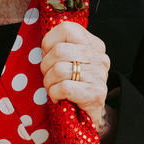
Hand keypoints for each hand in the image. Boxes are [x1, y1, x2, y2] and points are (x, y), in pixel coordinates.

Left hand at [39, 21, 113, 137]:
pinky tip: (58, 98)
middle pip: (59, 51)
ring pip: (59, 70)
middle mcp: (99, 57)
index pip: (66, 29)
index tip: (48, 56)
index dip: (49, 42)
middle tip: (49, 77)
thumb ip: (58, 48)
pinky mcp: (95, 93)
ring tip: (53, 88)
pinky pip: (64, 87)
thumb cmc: (73, 84)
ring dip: (49, 83)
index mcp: (92, 44)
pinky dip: (54, 94)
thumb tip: (43, 46)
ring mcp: (99, 75)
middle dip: (46, 66)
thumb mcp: (68, 61)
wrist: (88, 114)